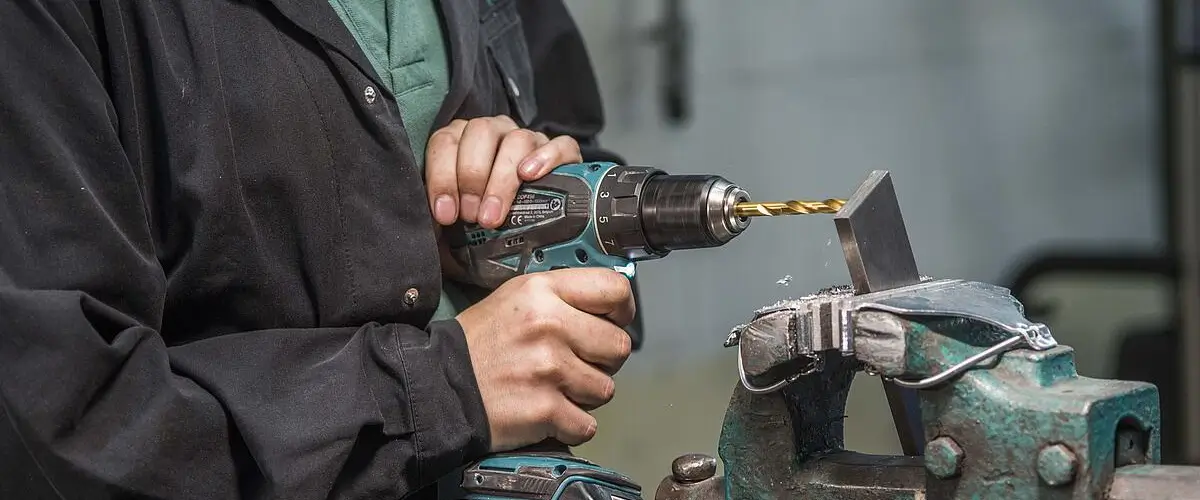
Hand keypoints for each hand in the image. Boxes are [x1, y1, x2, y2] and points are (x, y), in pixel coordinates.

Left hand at [426, 116, 581, 228]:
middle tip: (472, 216)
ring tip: (496, 214)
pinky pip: (559, 145)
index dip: (442, 177)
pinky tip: (531, 176)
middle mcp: (496, 132)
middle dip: (472, 177)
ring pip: (517, 140)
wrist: (528, 230)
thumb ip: (443, 221)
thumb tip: (430, 229)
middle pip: (481, 132)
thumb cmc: (486, 221)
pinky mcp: (562, 151)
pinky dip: (545, 158)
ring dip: (502, 179)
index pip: (446, 142)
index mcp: (463, 140)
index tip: (446, 214)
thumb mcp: (458, 223)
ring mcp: (530, 138)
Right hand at [456, 268, 634, 450]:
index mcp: (543, 291)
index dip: (622, 309)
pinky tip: (548, 411)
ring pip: (606, 388)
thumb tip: (611, 305)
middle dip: (603, 359)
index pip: (614, 289)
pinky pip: (587, 424)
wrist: (440, 386)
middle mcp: (550, 326)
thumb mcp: (517, 298)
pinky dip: (571, 425)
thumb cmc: (480, 343)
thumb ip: (562, 297)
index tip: (613, 321)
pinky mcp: (546, 409)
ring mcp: (549, 369)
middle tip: (577, 362)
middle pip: (619, 345)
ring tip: (554, 387)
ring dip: (585, 394)